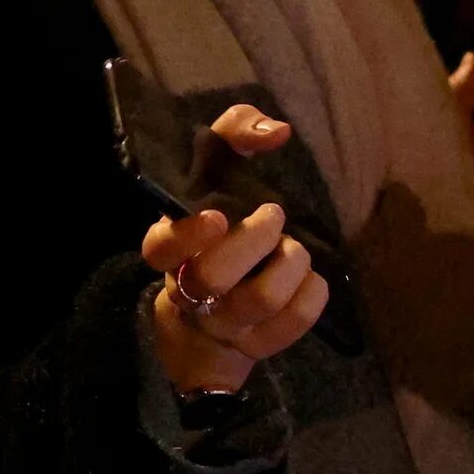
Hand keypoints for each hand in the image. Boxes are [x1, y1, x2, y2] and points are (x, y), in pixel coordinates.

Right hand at [142, 109, 327, 396]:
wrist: (216, 296)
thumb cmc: (219, 215)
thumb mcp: (216, 165)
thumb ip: (235, 131)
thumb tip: (276, 131)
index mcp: (168, 250)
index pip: (161, 249)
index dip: (186, 236)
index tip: (217, 216)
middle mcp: (190, 290)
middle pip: (214, 275)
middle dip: (255, 240)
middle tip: (273, 216)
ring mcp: (224, 322)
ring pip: (260, 300)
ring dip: (289, 263)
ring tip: (294, 247)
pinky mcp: (259, 343)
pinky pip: (293, 322)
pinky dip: (312, 293)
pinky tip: (309, 277)